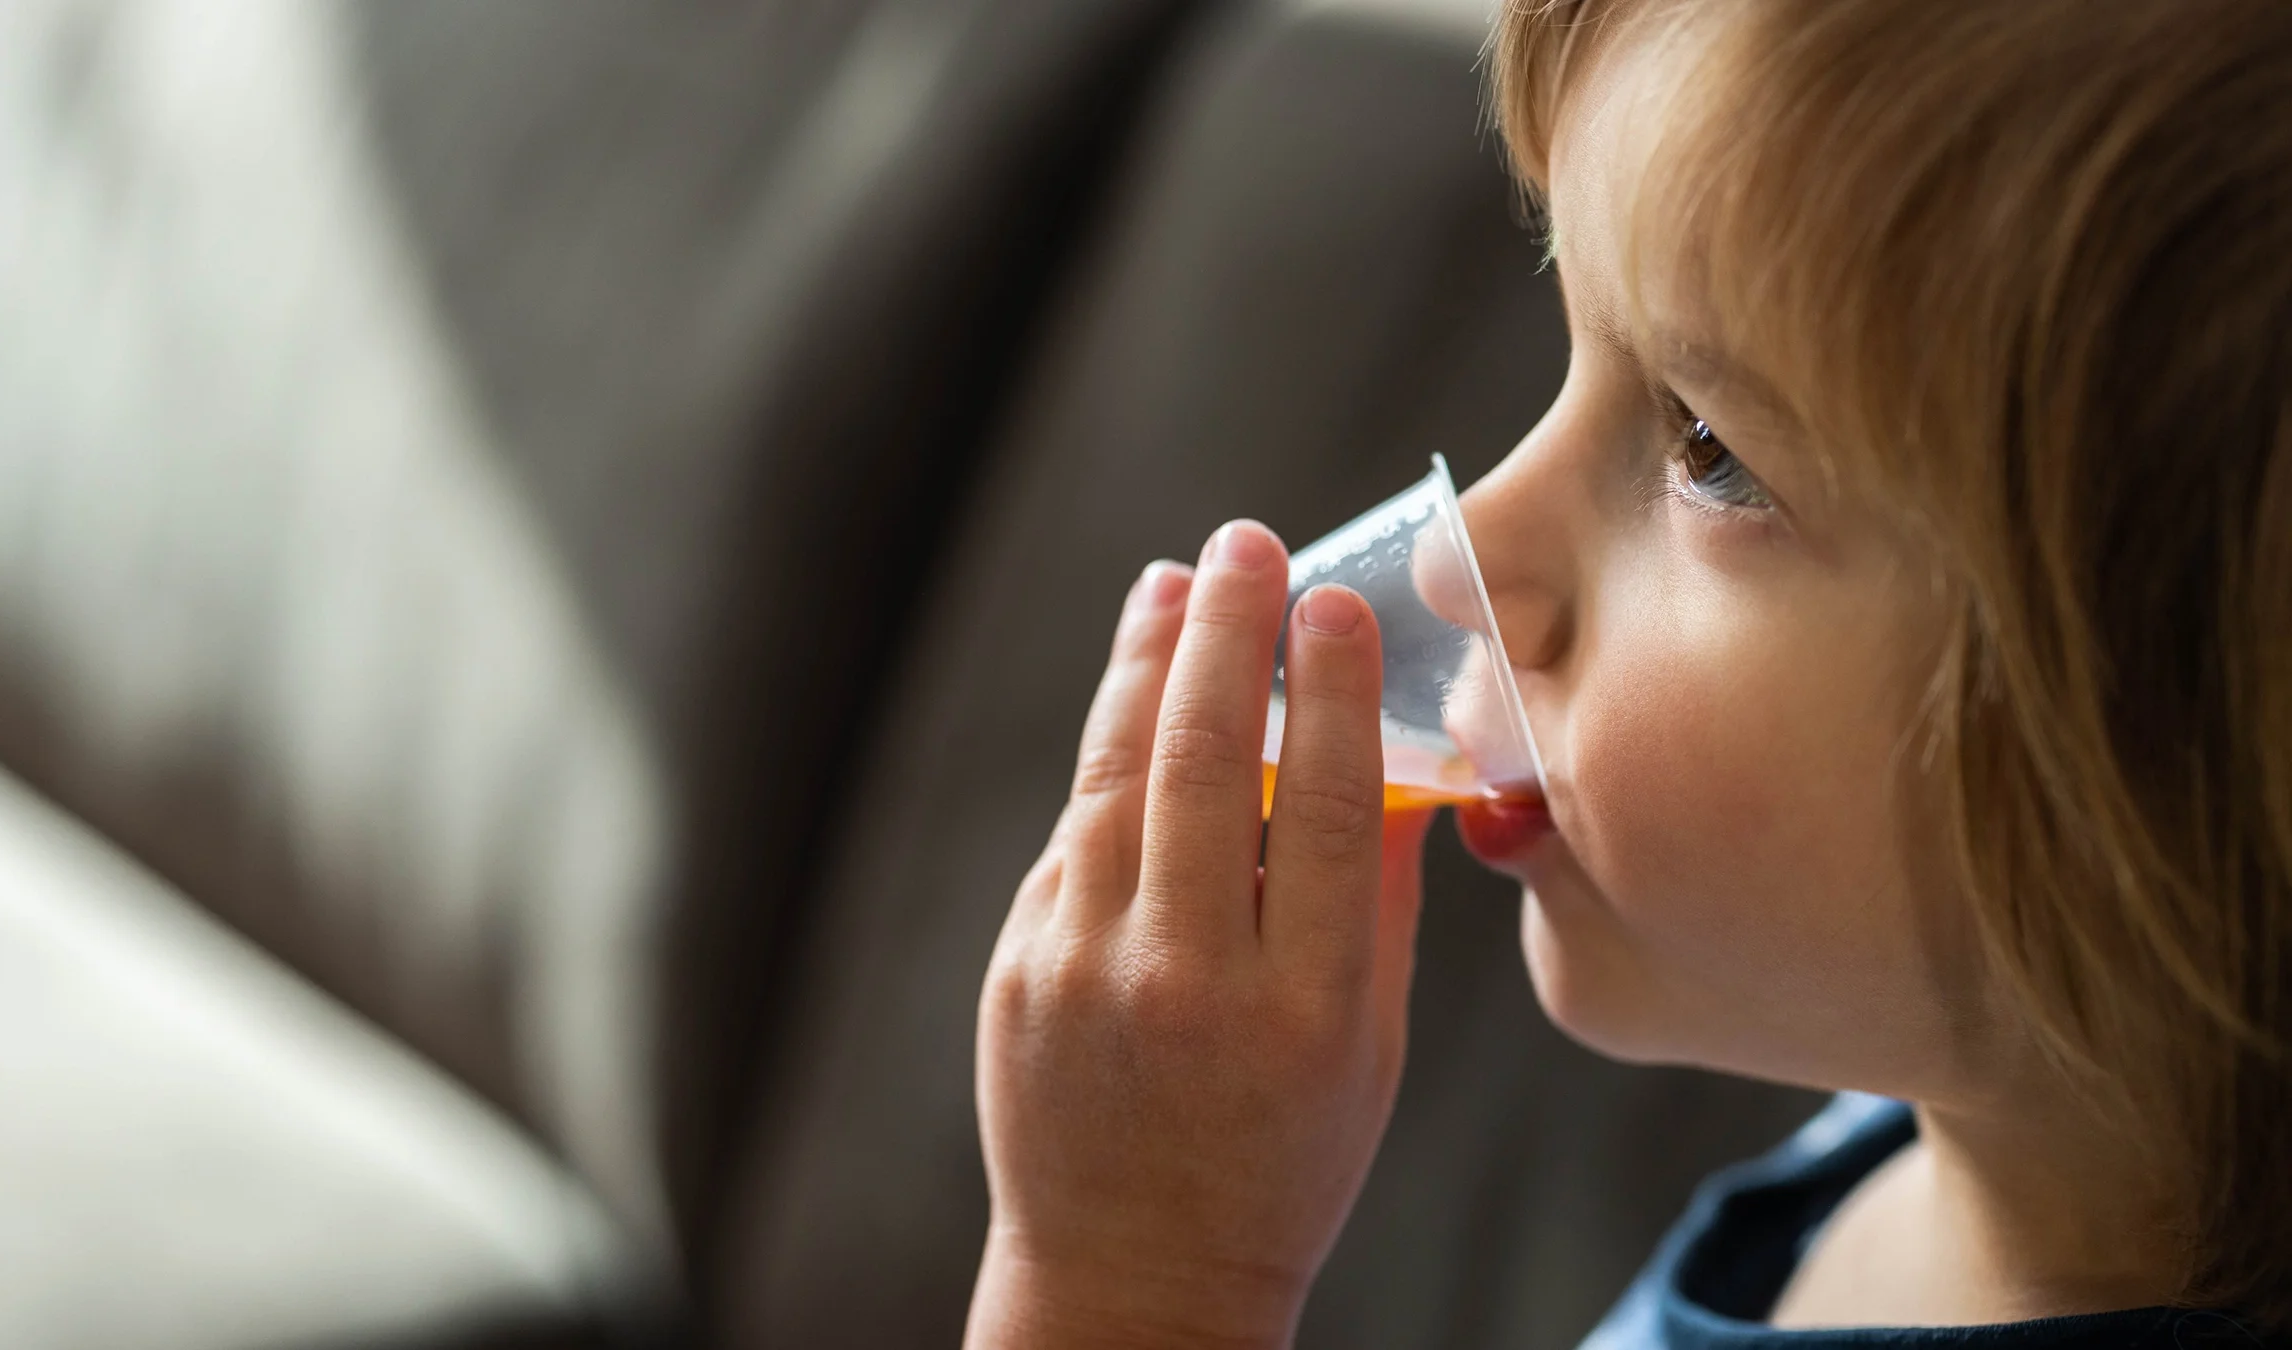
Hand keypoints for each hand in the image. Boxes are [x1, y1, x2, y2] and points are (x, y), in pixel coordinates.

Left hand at [966, 520, 1432, 1349]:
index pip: (1321, 802)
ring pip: (1117, 773)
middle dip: (1227, 630)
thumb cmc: (1282, 1157)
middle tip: (1245, 546)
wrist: (1136, 1274)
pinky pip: (1076, 833)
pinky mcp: (1021, 968)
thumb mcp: (1368, 1049)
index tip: (1336, 600)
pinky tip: (1136, 686)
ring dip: (1146, 660)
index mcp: (1305, 1006)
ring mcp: (1088, 970)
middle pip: (1202, 757)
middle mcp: (1188, 980)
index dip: (1330, 684)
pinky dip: (1109, 750)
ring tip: (1175, 584)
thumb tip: (1379, 752)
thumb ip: (1372, 902)